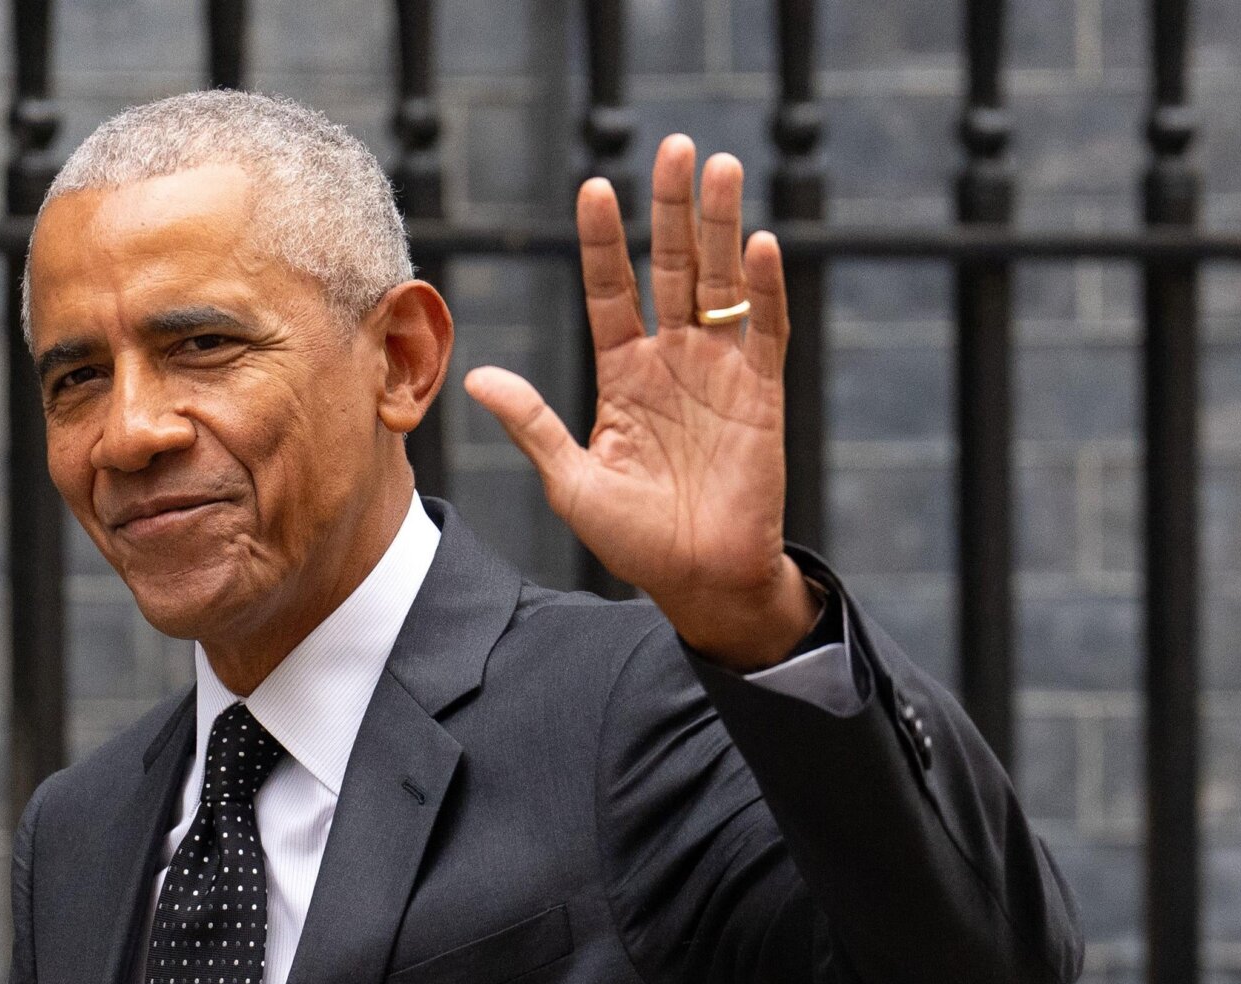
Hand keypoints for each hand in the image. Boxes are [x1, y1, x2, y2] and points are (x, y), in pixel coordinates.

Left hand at [464, 134, 818, 670]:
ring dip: (720, 225)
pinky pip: (764, 331)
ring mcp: (720, 373)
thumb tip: (476, 375)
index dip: (604, 242)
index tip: (595, 187)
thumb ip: (531, 423)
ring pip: (720, 283)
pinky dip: (762, 289)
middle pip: (672, 267)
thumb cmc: (635, 539)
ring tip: (719, 167)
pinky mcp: (762, 395)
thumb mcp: (570, 480)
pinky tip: (757, 244)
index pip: (611, 290)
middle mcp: (673, 361)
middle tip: (675, 146)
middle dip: (672, 208)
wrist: (699, 580)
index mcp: (623, 375)